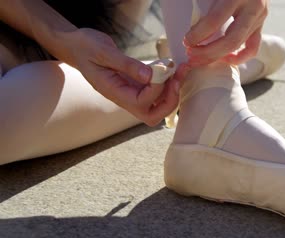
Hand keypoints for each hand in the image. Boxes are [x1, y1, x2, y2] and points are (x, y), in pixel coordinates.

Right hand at [65, 28, 186, 125]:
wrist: (76, 45)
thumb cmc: (85, 47)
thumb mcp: (104, 52)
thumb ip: (127, 65)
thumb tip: (150, 76)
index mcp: (113, 92)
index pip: (141, 102)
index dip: (156, 90)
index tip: (161, 70)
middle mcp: (124, 98)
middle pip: (153, 115)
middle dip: (169, 101)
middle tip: (177, 79)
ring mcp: (131, 93)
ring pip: (158, 106)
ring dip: (172, 92)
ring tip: (179, 70)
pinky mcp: (137, 85)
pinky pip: (157, 92)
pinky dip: (168, 83)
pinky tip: (170, 67)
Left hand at [184, 0, 267, 65]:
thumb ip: (203, 2)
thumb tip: (189, 22)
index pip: (216, 20)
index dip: (198, 33)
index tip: (186, 40)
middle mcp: (253, 7)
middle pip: (231, 40)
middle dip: (208, 51)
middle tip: (190, 54)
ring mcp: (260, 17)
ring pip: (240, 46)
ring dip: (217, 56)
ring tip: (199, 59)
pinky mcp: (261, 24)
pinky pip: (252, 48)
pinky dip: (238, 57)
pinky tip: (222, 59)